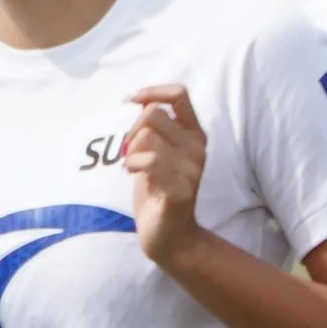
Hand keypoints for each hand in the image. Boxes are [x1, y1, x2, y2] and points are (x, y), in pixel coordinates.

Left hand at [124, 85, 209, 268]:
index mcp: (194, 135)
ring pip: (147, 138)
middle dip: (132, 129)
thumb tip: (139, 99)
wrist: (171, 236)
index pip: (179, 95)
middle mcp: (197, 149)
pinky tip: (132, 175)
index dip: (153, 91)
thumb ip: (155, 128)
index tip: (133, 100)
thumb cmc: (160, 190)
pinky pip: (148, 162)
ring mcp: (191, 170)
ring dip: (130, 152)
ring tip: (133, 167)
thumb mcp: (159, 152)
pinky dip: (132, 165)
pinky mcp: (179, 189)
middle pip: (153, 114)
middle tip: (129, 151)